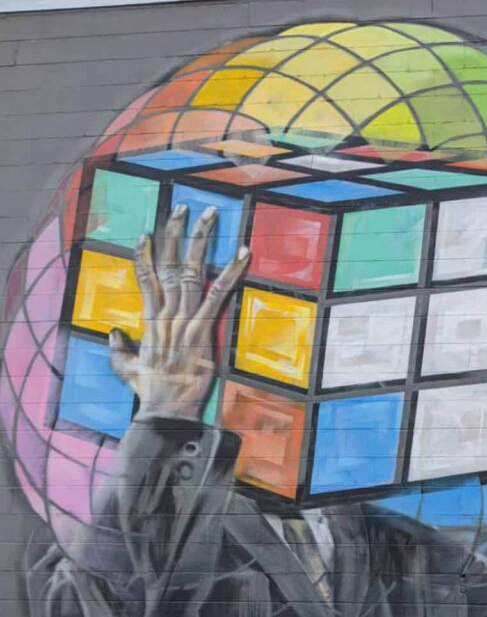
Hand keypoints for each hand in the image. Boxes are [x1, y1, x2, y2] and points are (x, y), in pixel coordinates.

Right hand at [109, 204, 249, 420]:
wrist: (164, 410)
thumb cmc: (149, 393)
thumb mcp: (126, 368)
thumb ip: (118, 348)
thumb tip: (113, 332)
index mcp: (150, 321)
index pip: (146, 279)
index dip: (146, 254)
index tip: (147, 233)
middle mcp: (166, 314)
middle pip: (169, 265)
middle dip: (175, 233)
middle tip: (182, 207)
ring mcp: (184, 319)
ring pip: (191, 270)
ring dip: (200, 240)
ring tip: (208, 214)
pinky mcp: (203, 329)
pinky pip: (218, 294)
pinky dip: (232, 271)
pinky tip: (243, 252)